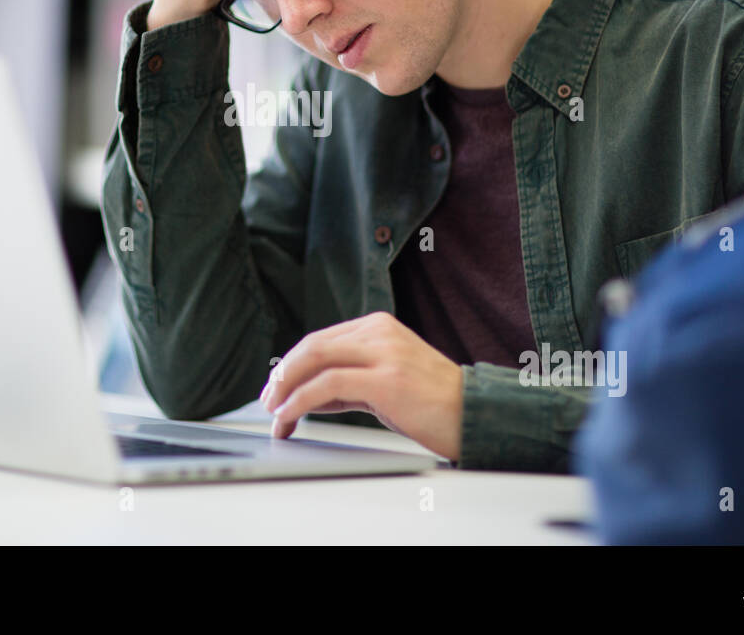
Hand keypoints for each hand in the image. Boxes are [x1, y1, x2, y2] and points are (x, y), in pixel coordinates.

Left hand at [259, 311, 463, 459]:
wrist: (475, 416)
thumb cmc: (432, 404)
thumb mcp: (385, 381)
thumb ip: (348, 381)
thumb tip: (306, 395)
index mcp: (379, 326)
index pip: (320, 339)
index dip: (291, 366)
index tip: (276, 390)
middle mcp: (379, 332)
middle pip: (312, 346)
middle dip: (282, 375)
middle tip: (267, 402)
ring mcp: (384, 352)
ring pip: (314, 359)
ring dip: (286, 389)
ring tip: (274, 414)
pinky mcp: (386, 379)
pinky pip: (327, 385)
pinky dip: (300, 401)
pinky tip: (290, 416)